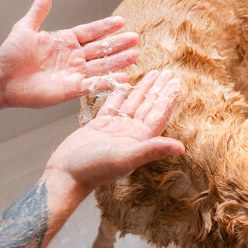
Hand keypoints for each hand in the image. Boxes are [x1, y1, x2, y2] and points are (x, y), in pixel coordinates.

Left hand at [0, 0, 138, 107]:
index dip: (105, 27)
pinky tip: (122, 79)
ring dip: (117, 62)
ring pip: (101, 66)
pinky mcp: (71, 90)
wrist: (2, 79)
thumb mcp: (25, 28)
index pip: (90, 32)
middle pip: (101, 49)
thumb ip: (39, 11)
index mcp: (65, 41)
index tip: (121, 21)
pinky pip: (92, 85)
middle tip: (135, 39)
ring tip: (134, 56)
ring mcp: (73, 73)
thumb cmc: (11, 55)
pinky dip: (107, 83)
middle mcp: (73, 57)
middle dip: (118, 45)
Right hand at [45, 70, 183, 191]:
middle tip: (169, 73)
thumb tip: (181, 148)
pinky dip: (120, 94)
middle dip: (159, 90)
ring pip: (133, 103)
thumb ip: (151, 150)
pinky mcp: (99, 125)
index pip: (157, 115)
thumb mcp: (125, 157)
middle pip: (148, 106)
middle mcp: (130, 133)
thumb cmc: (94, 169)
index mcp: (139, 140)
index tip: (176, 83)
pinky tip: (125, 84)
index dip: (167, 99)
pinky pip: (113, 105)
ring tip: (152, 73)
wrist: (67, 174)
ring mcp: (115, 129)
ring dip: (143, 89)